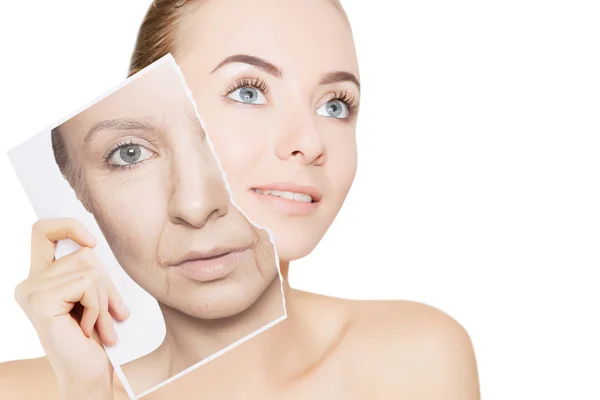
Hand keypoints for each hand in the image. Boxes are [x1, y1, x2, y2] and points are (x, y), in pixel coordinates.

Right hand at [14, 218, 129, 398]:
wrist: (89, 374)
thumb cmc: (95, 337)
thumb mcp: (95, 294)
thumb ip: (89, 269)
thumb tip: (92, 245)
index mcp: (41, 277)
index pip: (42, 231)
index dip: (68, 226)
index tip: (92, 242)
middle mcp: (30, 282)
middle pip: (82, 253)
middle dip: (107, 282)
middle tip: (113, 312)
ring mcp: (32, 292)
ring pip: (90, 270)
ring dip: (105, 299)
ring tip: (101, 325)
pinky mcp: (40, 302)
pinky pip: (87, 285)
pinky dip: (98, 307)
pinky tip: (88, 329)